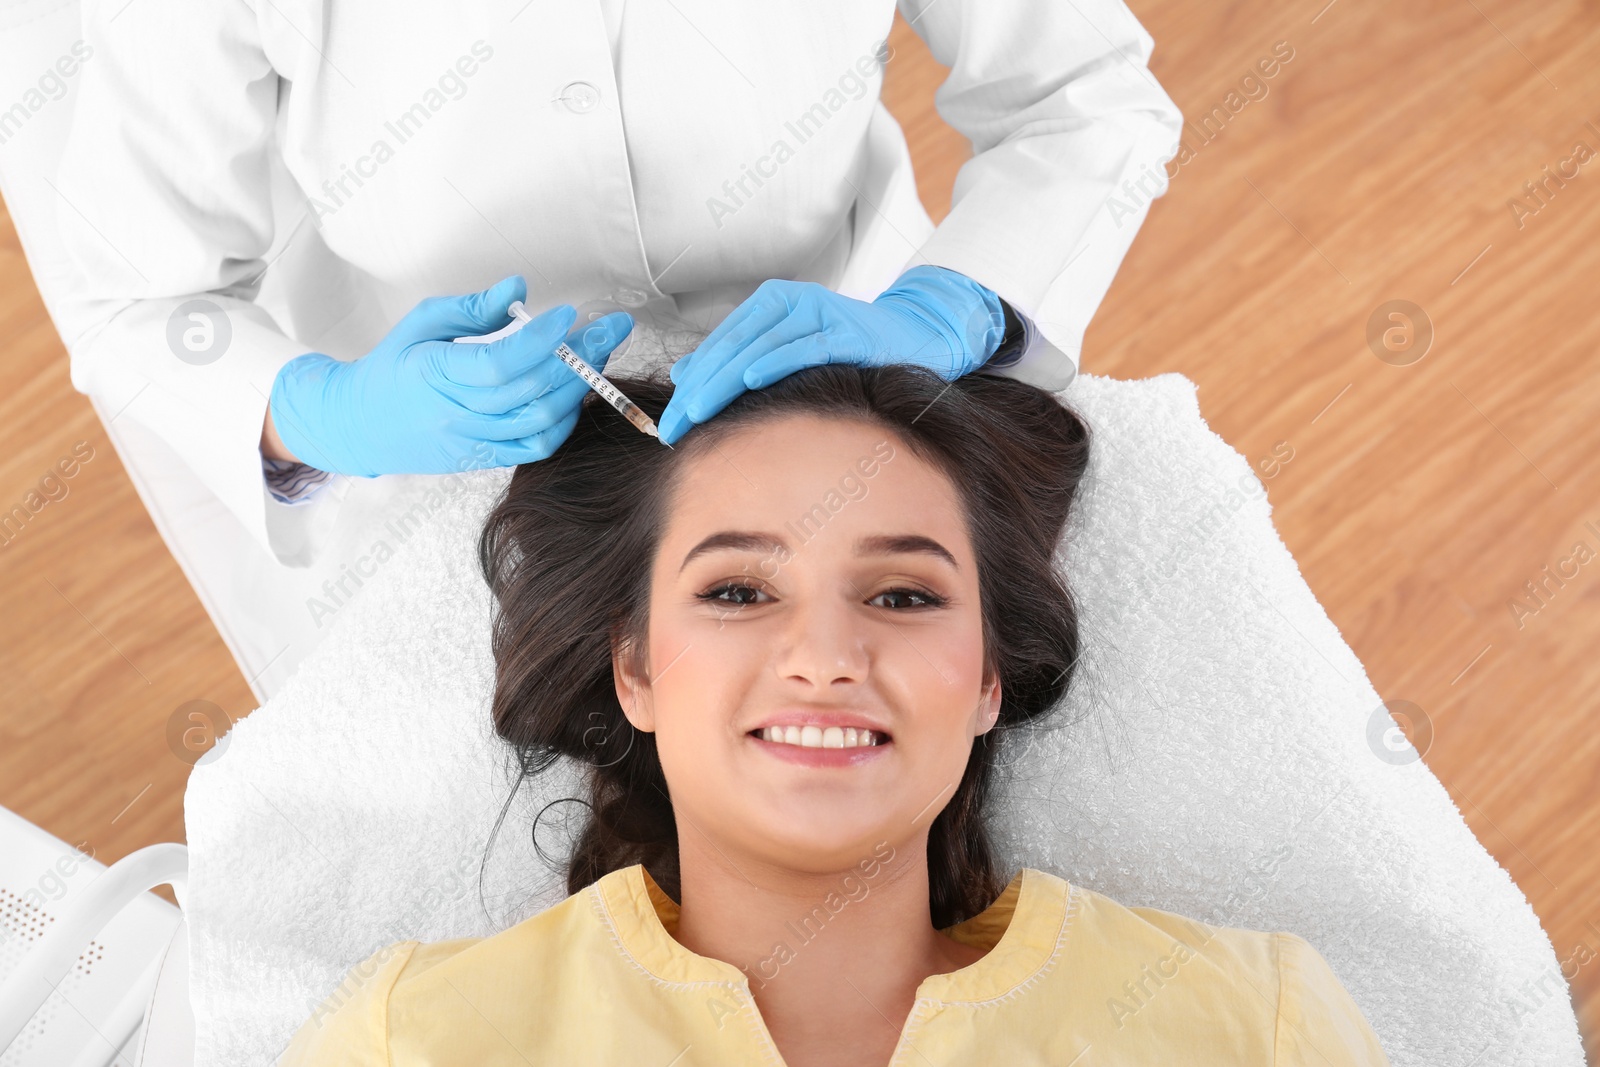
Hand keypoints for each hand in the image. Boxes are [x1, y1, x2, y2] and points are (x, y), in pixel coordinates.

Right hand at [268, 276, 633, 475]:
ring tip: (599, 354)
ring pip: (541, 420)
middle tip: (611, 327)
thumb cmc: (393, 366)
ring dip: (580, 386)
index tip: (569, 314)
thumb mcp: (422, 322)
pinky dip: (564, 420)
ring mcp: (473, 441)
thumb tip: (519, 288)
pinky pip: (536, 446)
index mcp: (436, 374)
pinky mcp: (484, 459)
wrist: (360, 425)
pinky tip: (576, 392)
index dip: (542, 340)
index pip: (499, 362)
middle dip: (581, 356)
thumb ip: (472, 307)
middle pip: (532, 390)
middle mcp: (457, 414)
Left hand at [656, 265, 1005, 444]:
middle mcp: (789, 303)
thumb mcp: (789, 348)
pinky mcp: (845, 330)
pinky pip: (803, 347)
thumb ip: (741, 358)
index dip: (690, 384)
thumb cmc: (850, 347)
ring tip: (695, 412)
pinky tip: (749, 380)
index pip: (719, 346)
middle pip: (731, 348)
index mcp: (771, 304)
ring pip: (757, 348)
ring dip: (722, 382)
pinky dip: (774, 362)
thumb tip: (685, 377)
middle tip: (671, 428)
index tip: (668, 422)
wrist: (917, 334)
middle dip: (697, 390)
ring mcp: (817, 313)